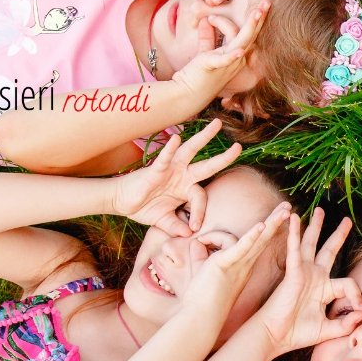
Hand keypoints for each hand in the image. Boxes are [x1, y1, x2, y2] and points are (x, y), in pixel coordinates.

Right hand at [111, 121, 239, 234]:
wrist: (121, 202)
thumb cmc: (144, 207)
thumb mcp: (165, 221)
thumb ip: (177, 227)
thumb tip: (189, 235)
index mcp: (186, 188)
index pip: (202, 197)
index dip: (200, 212)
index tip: (195, 227)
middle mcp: (182, 175)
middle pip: (207, 164)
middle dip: (224, 157)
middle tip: (240, 147)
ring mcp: (171, 169)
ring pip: (191, 151)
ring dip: (204, 138)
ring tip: (216, 125)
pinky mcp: (156, 169)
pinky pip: (165, 158)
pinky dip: (170, 149)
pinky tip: (177, 139)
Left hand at [170, 0, 268, 101]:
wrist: (186, 95)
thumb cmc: (196, 76)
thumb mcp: (204, 52)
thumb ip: (207, 37)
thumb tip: (206, 20)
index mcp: (235, 55)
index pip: (246, 34)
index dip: (250, 20)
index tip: (226, 10)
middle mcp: (236, 59)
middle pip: (250, 35)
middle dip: (258, 18)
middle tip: (266, 2)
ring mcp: (228, 63)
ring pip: (243, 41)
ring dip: (250, 26)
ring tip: (257, 13)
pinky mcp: (215, 66)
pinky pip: (226, 60)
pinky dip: (233, 55)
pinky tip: (240, 51)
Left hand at [180, 201, 291, 312]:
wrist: (199, 318)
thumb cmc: (199, 299)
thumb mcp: (200, 270)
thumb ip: (200, 254)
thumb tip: (196, 242)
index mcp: (241, 265)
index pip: (252, 242)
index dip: (265, 229)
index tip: (271, 218)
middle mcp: (244, 264)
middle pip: (264, 237)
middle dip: (276, 221)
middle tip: (288, 208)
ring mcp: (238, 264)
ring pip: (259, 239)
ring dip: (272, 222)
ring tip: (285, 209)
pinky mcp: (227, 264)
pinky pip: (242, 247)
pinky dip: (251, 236)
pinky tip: (261, 226)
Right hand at [251, 208, 361, 357]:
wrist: (275, 336)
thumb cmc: (297, 333)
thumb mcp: (328, 329)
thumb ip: (346, 323)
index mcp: (324, 289)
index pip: (349, 283)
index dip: (357, 297)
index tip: (359, 311)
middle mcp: (315, 277)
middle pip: (329, 250)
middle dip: (338, 235)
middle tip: (347, 220)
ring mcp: (303, 273)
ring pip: (312, 244)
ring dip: (316, 226)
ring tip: (320, 210)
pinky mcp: (293, 273)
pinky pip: (295, 249)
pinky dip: (294, 234)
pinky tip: (294, 219)